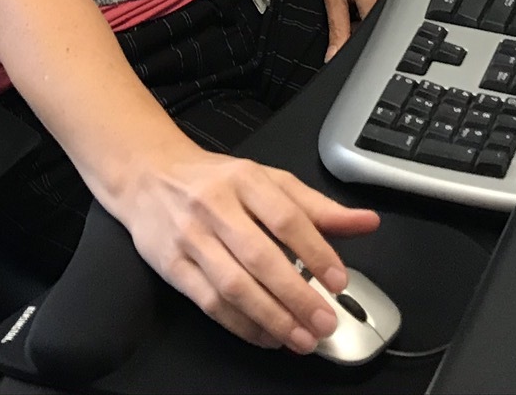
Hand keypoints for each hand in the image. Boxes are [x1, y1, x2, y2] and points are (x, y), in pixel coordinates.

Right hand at [114, 140, 379, 351]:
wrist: (148, 176)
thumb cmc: (216, 181)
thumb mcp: (268, 180)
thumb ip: (317, 207)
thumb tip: (367, 222)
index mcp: (246, 179)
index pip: (286, 216)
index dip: (315, 250)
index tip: (339, 280)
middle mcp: (216, 206)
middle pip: (260, 256)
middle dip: (296, 295)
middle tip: (325, 322)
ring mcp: (191, 237)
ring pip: (234, 286)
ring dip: (272, 318)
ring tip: (301, 338)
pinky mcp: (172, 266)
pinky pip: (210, 303)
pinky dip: (242, 325)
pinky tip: (267, 336)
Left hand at [322, 0, 404, 58]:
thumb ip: (337, 28)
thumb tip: (334, 55)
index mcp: (375, 1)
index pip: (368, 41)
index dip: (354, 44)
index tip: (345, 37)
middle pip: (380, 28)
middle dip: (364, 26)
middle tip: (352, 5)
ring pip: (389, 15)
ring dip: (373, 11)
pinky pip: (398, 0)